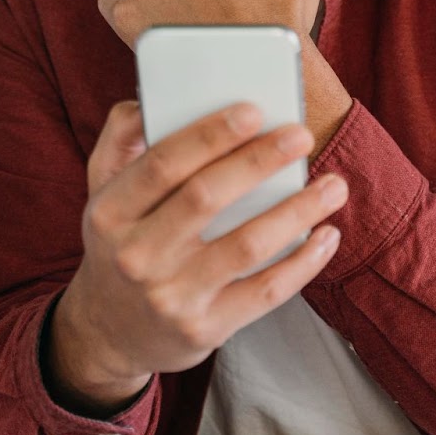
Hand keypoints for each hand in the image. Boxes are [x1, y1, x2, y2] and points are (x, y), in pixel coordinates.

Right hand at [44, 100, 347, 416]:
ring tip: (333, 185)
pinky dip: (303, 263)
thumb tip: (149, 100)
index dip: (210, 134)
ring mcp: (170, 296)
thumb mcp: (101, 192)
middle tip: (302, 136)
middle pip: (206, 197)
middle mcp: (136, 256)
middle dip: (260, 161)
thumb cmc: (121, 245)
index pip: (162, 164)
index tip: (254, 110)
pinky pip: (265, 292)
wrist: (110, 334)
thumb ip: (122, 141)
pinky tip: (326, 235)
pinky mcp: (204, 328)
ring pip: (246, 246)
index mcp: (110, 212)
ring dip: (298, 211)